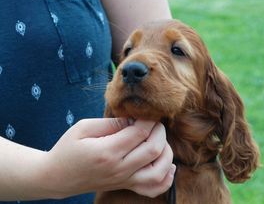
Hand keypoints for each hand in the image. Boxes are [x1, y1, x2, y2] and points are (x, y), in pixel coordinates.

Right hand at [42, 118, 174, 198]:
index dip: (148, 120)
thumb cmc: (68, 148)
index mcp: (107, 151)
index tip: (145, 113)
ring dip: (166, 153)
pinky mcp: (126, 186)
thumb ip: (111, 122)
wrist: (57, 177)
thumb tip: (134, 119)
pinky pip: (153, 189)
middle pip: (153, 150)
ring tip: (159, 140)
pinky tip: (167, 165)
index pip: (140, 133)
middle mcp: (119, 168)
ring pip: (158, 171)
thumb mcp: (83, 127)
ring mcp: (124, 180)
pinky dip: (166, 178)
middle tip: (153, 123)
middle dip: (160, 131)